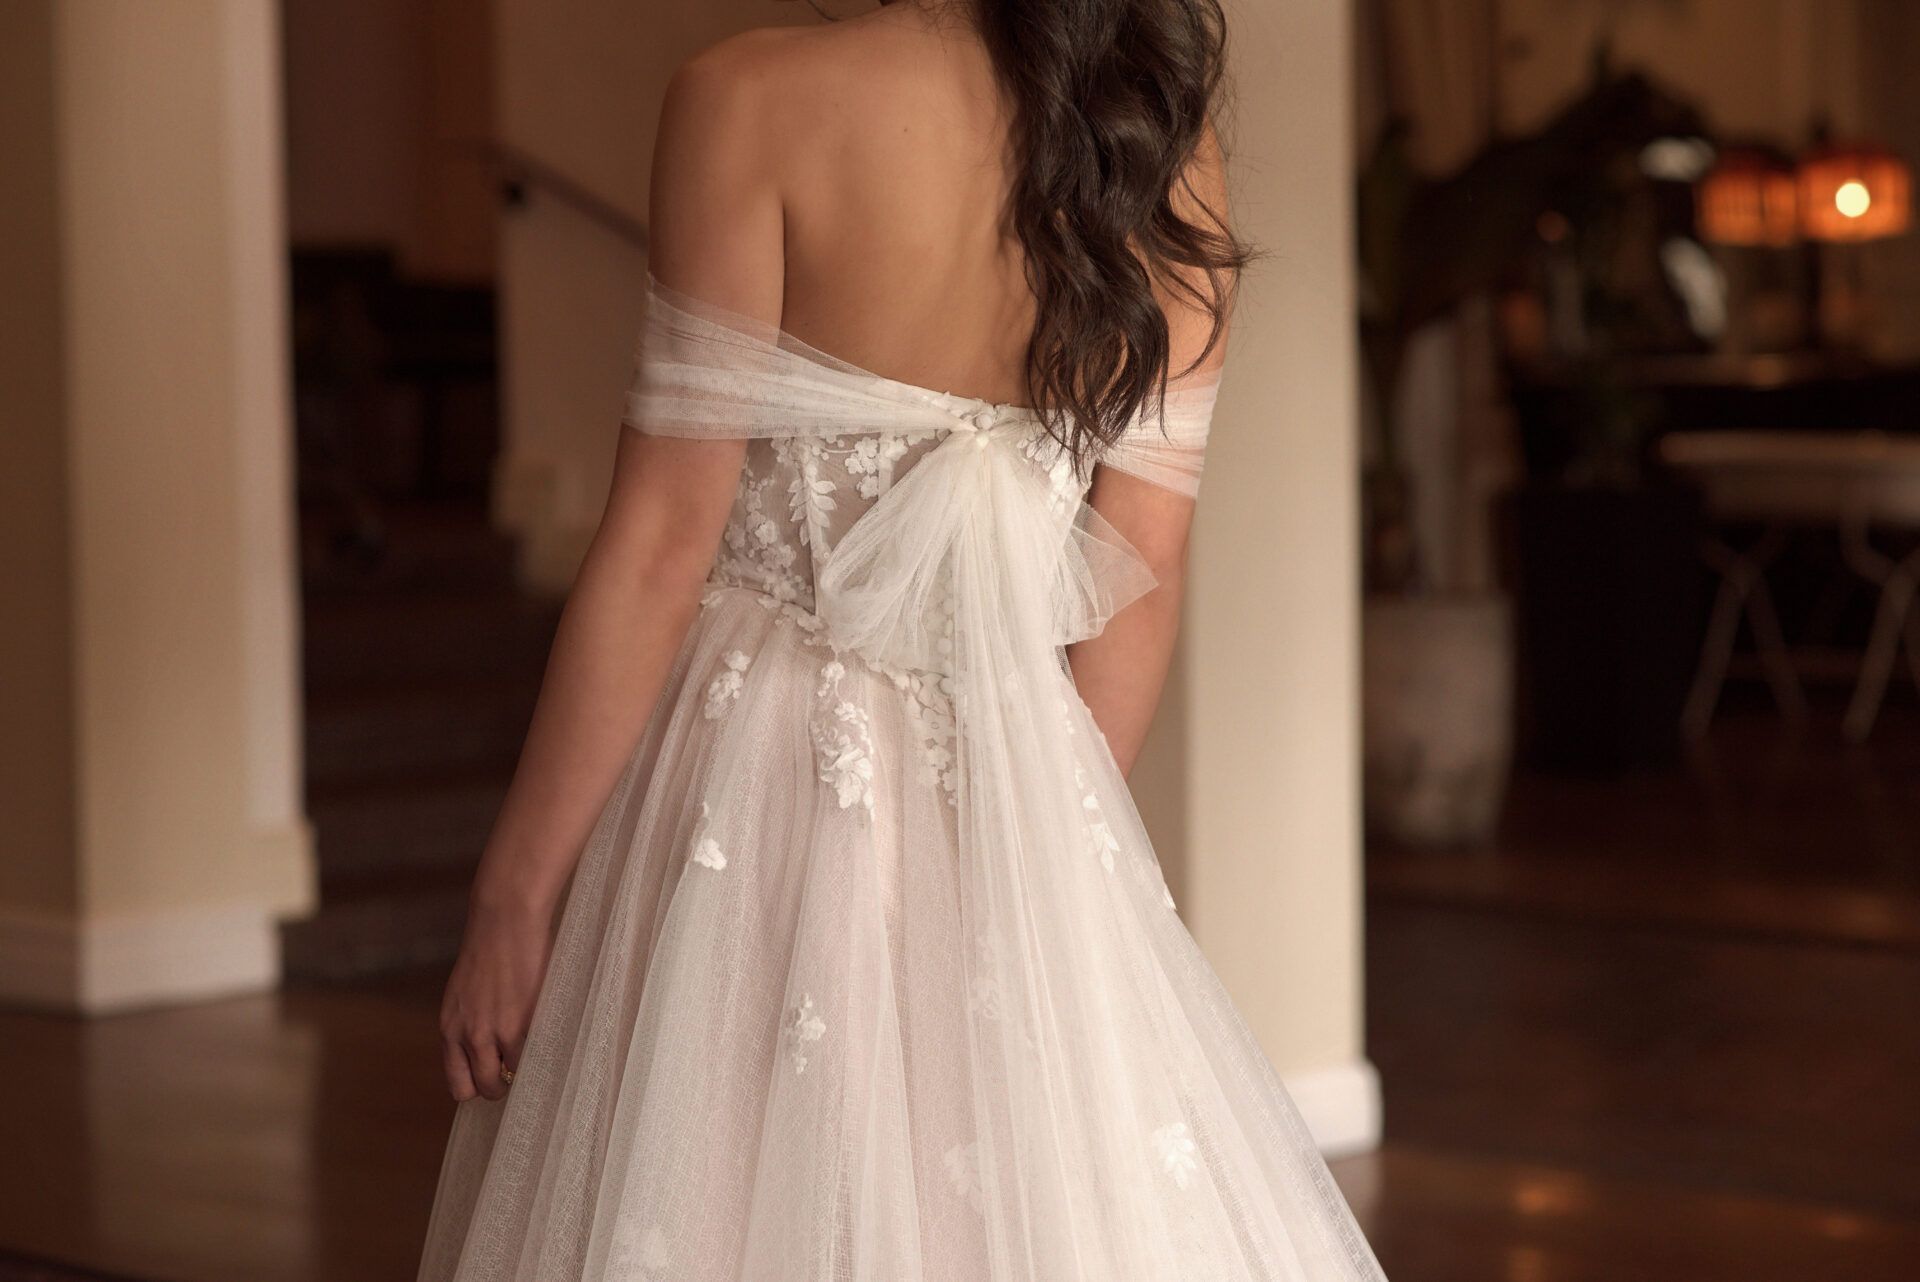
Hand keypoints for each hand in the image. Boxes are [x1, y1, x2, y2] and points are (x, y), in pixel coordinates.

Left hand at [438, 900, 552, 1101]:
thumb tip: (483, 1053)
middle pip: (485, 1088)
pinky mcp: (525, 1021)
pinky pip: (534, 1053)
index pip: (458, 1084)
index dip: (477, 1086)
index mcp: (450, 1029)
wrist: (504, 921)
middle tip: (516, 1071)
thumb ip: (468, 1025)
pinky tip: (545, 1033)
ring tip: (533, 1048)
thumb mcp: (463, 996)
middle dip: (502, 1086)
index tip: (492, 1078)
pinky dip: (541, 1050)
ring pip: (511, 1075)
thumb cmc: (487, 951)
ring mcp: (498, 1031)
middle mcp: (470, 1036)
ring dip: (523, 1068)